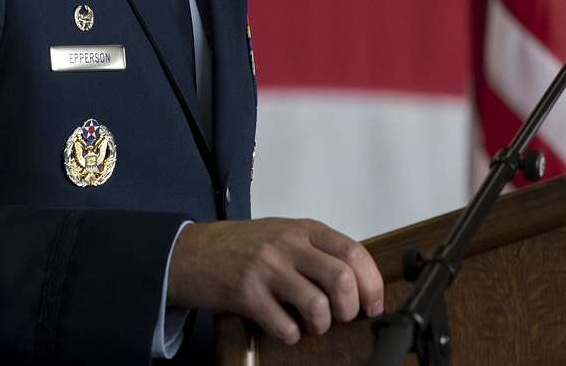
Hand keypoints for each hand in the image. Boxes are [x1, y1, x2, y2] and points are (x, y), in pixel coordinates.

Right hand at [167, 218, 385, 343]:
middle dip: (350, 307)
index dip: (371, 283)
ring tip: (312, 324)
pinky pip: (285, 326)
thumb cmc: (241, 245)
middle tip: (342, 317)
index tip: (373, 303)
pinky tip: (285, 327)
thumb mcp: (284, 233)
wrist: (192, 252)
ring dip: (321, 325)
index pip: (353, 252)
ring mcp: (267, 269)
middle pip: (341, 279)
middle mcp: (288, 245)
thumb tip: (357, 279)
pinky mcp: (246, 295)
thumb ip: (317, 249)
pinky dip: (292, 335)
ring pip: (317, 305)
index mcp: (303, 229)